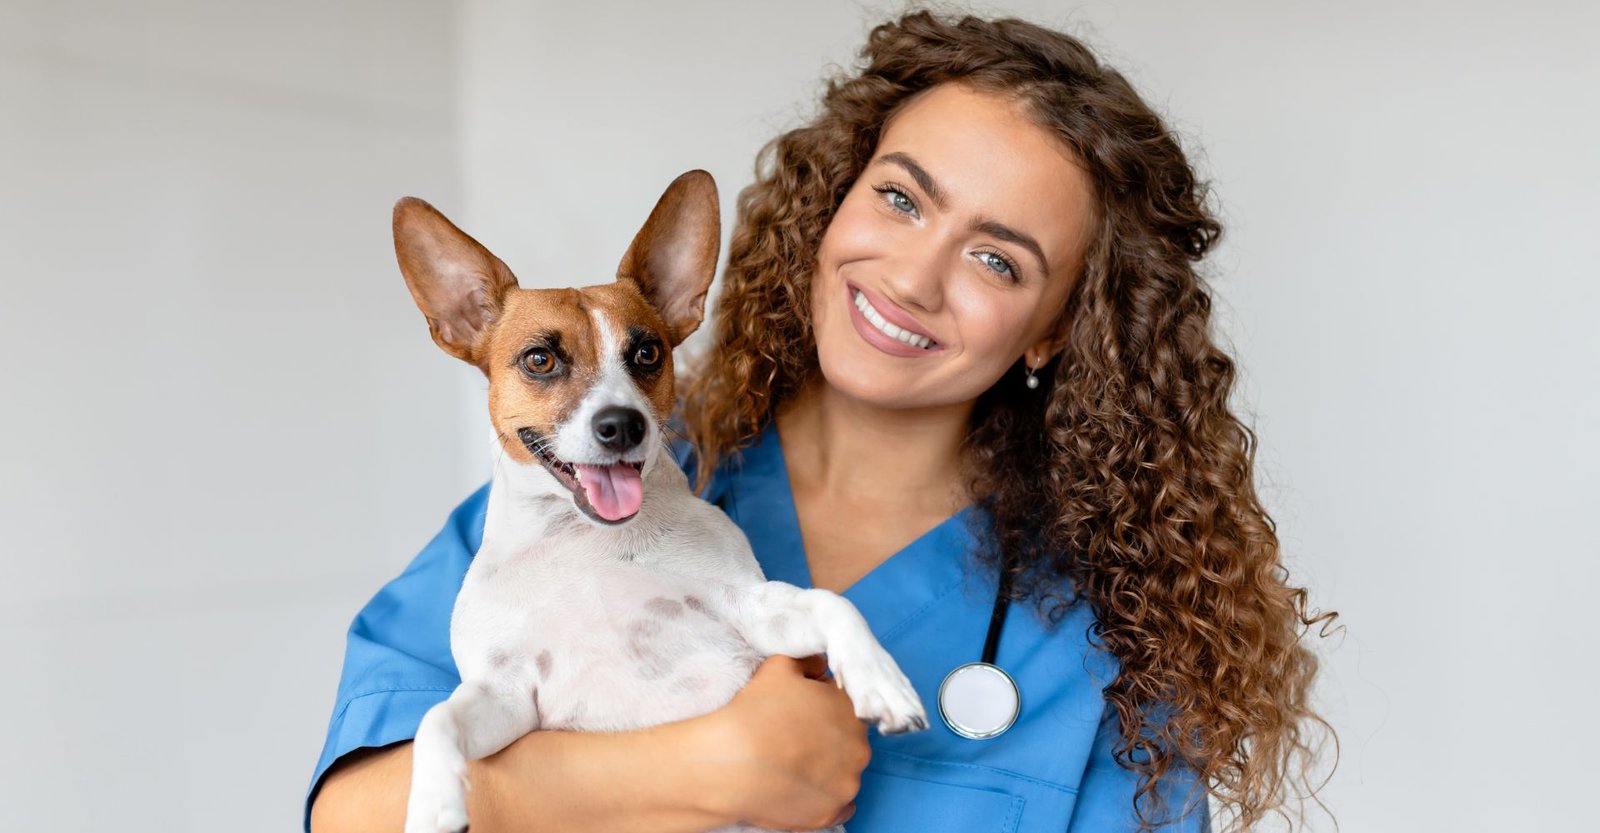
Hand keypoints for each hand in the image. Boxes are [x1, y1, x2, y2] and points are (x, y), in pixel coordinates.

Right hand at [699, 654, 867, 829]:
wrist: (732, 762)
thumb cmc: (755, 712)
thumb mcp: (780, 666)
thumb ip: (809, 661)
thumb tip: (820, 666)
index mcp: (851, 711)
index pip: (843, 706)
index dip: (819, 708)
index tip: (798, 714)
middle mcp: (859, 750)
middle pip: (847, 742)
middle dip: (826, 739)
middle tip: (793, 739)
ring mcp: (846, 785)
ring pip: (843, 774)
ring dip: (826, 769)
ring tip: (792, 765)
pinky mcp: (830, 814)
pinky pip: (839, 806)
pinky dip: (824, 797)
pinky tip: (802, 788)